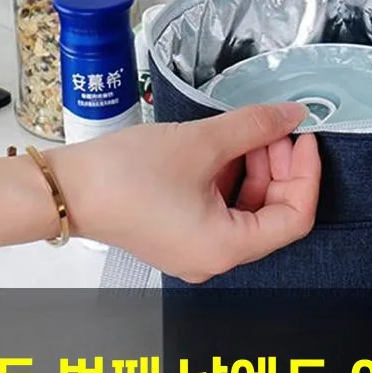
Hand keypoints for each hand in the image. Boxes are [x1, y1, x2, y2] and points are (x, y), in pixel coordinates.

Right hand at [48, 102, 319, 281]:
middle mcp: (217, 257)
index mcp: (227, 247)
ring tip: (252, 132)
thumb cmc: (124, 175)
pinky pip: (225, 209)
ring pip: (250, 209)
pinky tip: (229, 148)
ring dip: (258, 169)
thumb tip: (292, 114)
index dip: (307, 176)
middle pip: (274, 214)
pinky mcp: (184, 234)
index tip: (305, 139)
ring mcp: (200, 249)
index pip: (295, 218)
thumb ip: (256, 127)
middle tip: (277, 129)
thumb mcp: (202, 143)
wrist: (63, 189)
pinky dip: (234, 178)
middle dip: (282, 167)